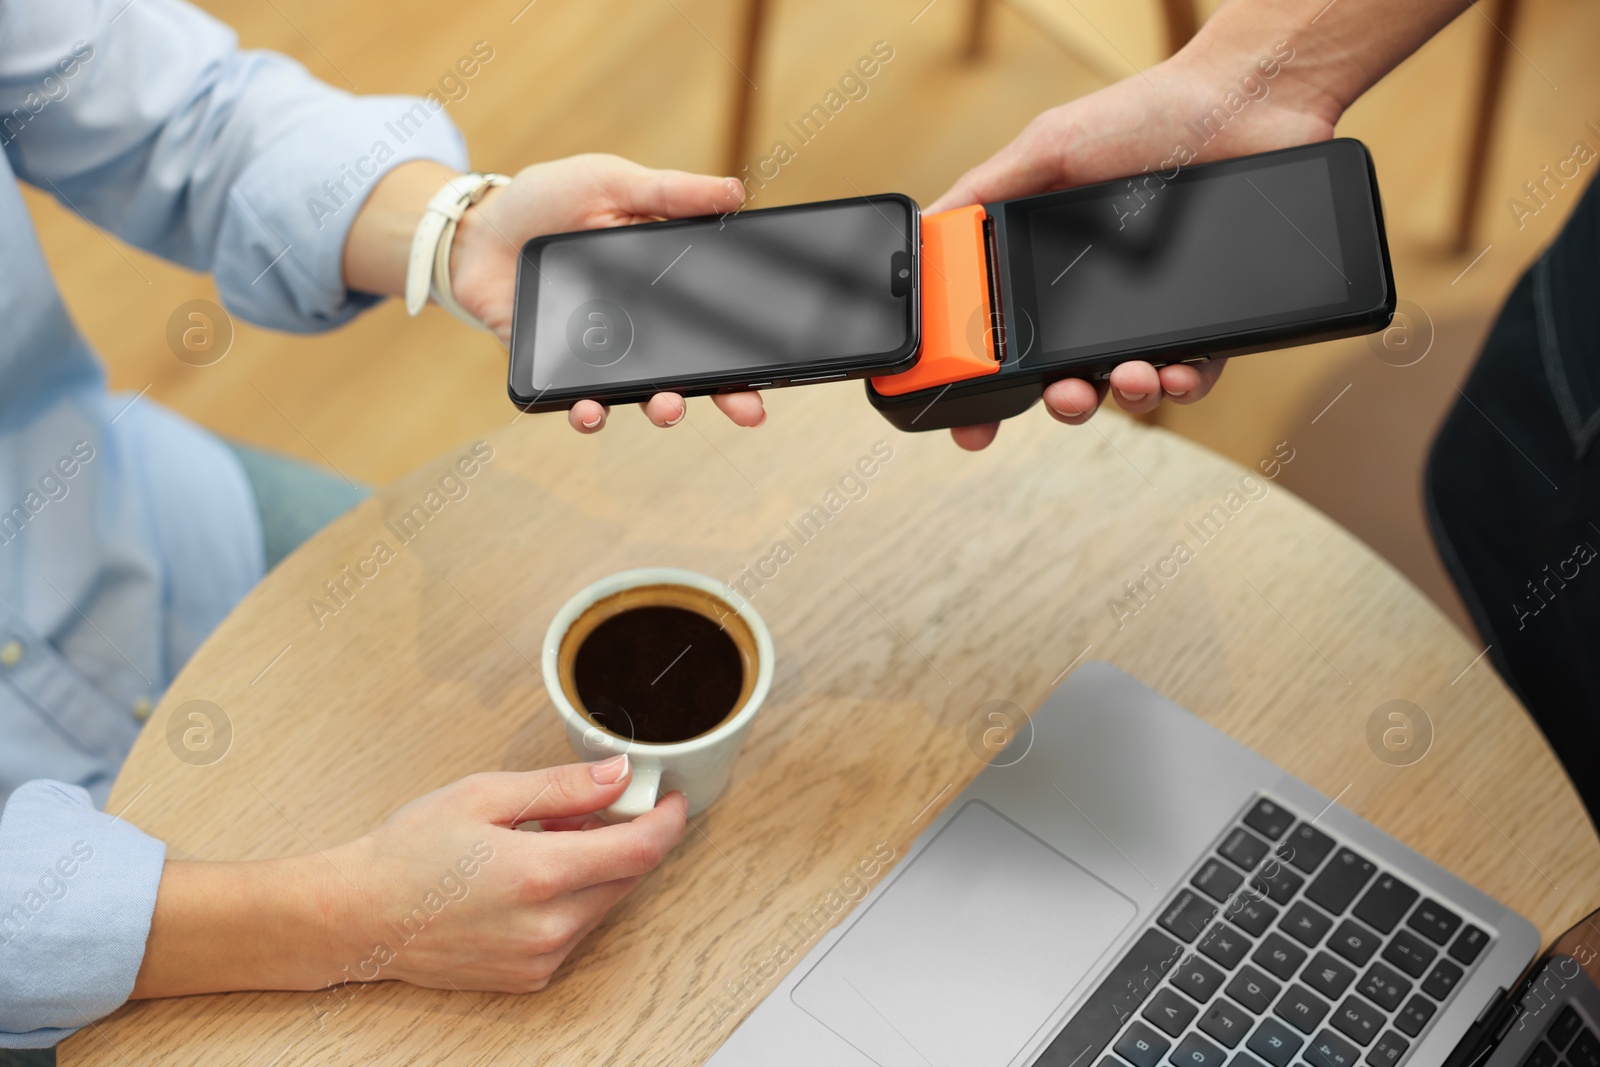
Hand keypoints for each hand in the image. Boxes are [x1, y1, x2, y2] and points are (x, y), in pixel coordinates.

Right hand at [132, 756, 687, 997]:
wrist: (357, 917)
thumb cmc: (409, 851)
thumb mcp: (485, 795)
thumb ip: (563, 786)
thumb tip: (620, 774)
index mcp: (541, 874)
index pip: (642, 850)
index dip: (667, 820)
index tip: (669, 798)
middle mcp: (549, 926)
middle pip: (626, 877)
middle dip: (623, 837)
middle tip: (588, 806)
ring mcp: (540, 958)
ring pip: (602, 903)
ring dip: (595, 868)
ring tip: (543, 838)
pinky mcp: (529, 976)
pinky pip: (575, 929)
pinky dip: (571, 898)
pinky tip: (528, 876)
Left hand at [448, 154, 766, 432]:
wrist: (472, 230)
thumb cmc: (545, 200)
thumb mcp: (612, 182)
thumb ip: (670, 193)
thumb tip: (735, 192)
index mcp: (661, 283)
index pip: (715, 321)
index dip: (747, 348)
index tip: (775, 368)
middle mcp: (638, 326)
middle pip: (693, 368)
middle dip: (725, 396)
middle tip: (748, 410)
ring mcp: (600, 353)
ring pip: (641, 395)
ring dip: (661, 407)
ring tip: (668, 407)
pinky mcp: (557, 369)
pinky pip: (578, 400)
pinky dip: (588, 412)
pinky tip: (590, 409)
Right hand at [930, 54, 1337, 449]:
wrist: (1247, 103)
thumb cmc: (1146, 115)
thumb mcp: (1046, 147)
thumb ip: (984, 193)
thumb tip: (924, 233)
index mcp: (1046, 263)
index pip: (1003, 337)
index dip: (984, 387)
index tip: (973, 423)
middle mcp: (1092, 295)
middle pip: (1060, 375)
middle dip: (1059, 403)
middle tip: (1063, 397)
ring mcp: (1148, 312)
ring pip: (1123, 385)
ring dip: (1121, 397)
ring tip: (1129, 377)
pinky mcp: (1205, 319)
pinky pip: (1190, 374)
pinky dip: (1181, 385)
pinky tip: (1175, 372)